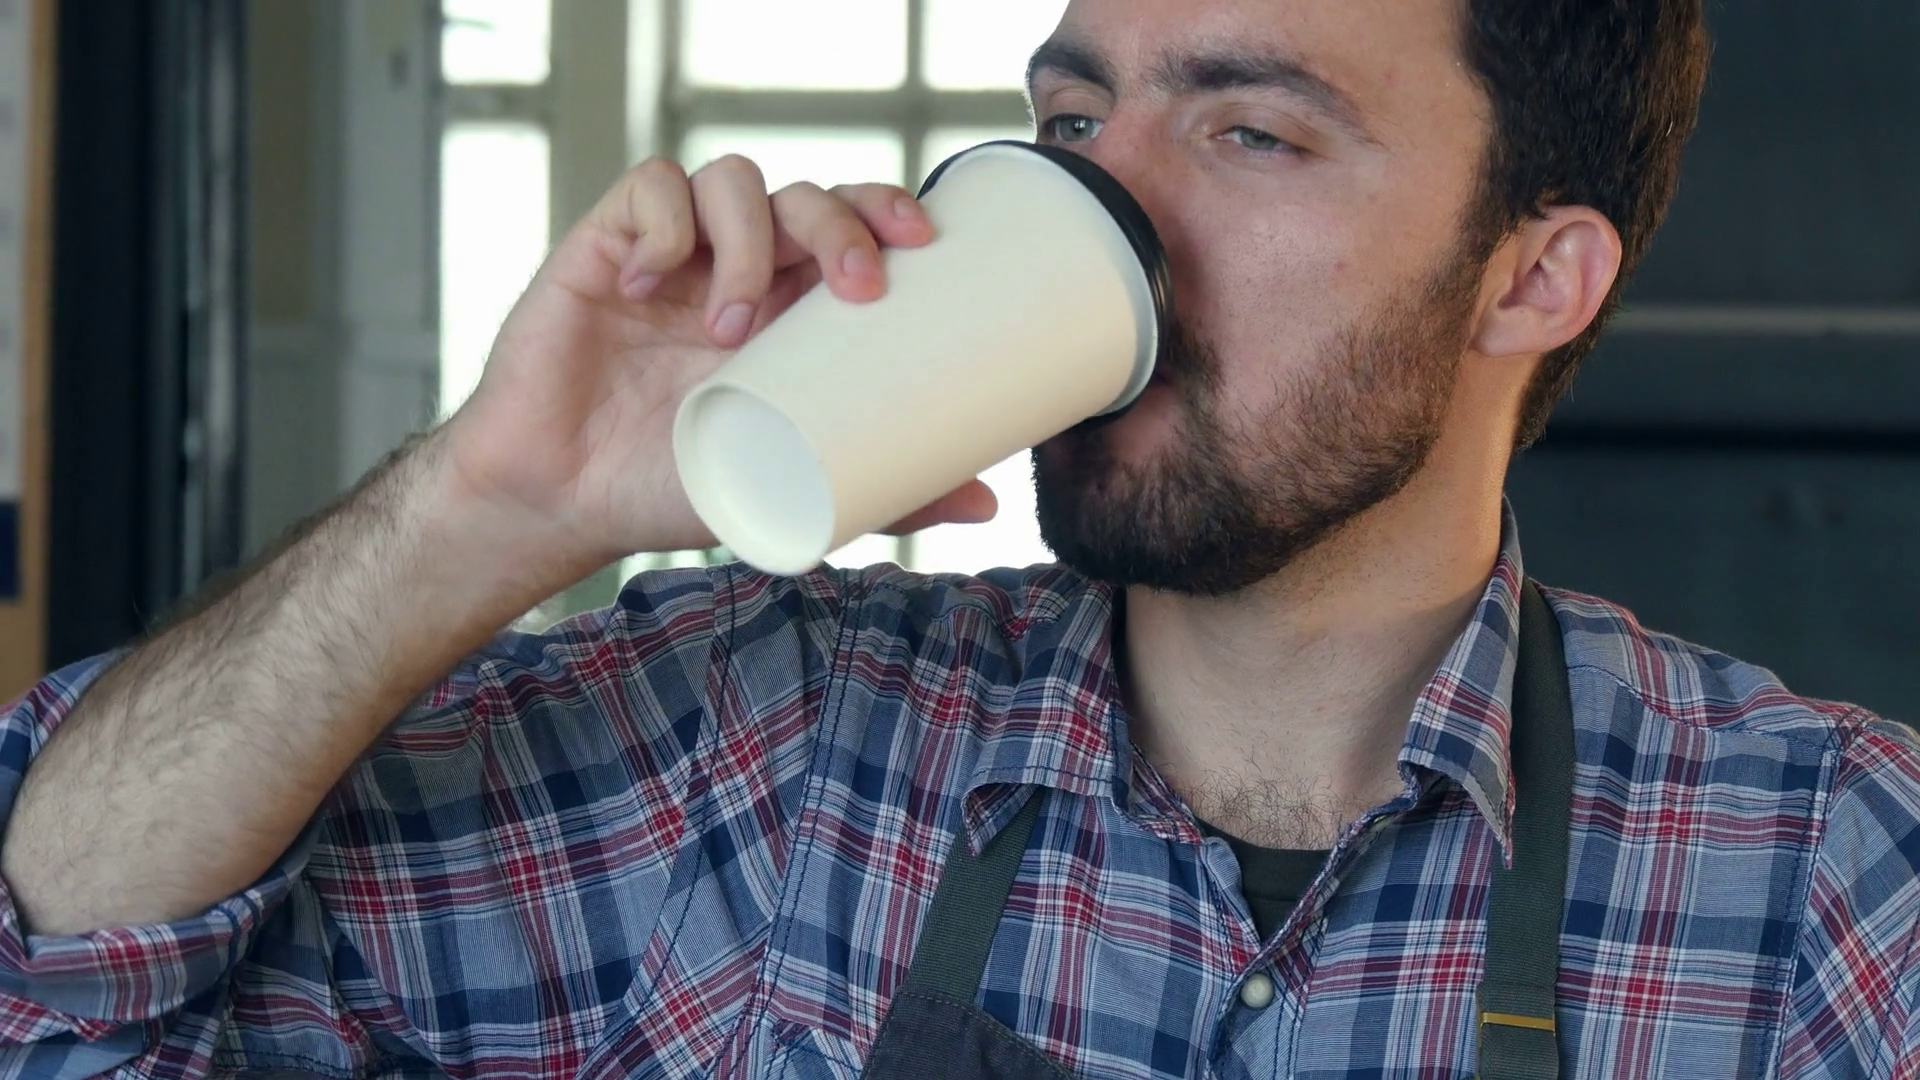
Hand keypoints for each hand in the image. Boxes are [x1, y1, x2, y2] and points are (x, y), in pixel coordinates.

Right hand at [437, 154, 999, 567]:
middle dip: (842, 222)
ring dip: (749, 242)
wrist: (562, 502)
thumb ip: (883, 492)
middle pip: (806, 193)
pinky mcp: (606, 245)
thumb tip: (986, 500)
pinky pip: (650, 187)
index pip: (850, 223)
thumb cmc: (671, 488)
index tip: (922, 244)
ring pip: (733, 178)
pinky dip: (662, 226)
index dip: (887, 209)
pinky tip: (650, 284)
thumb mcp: (787, 492)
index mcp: (788, 309)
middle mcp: (737, 267)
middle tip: (857, 288)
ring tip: (728, 329)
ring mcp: (673, 253)